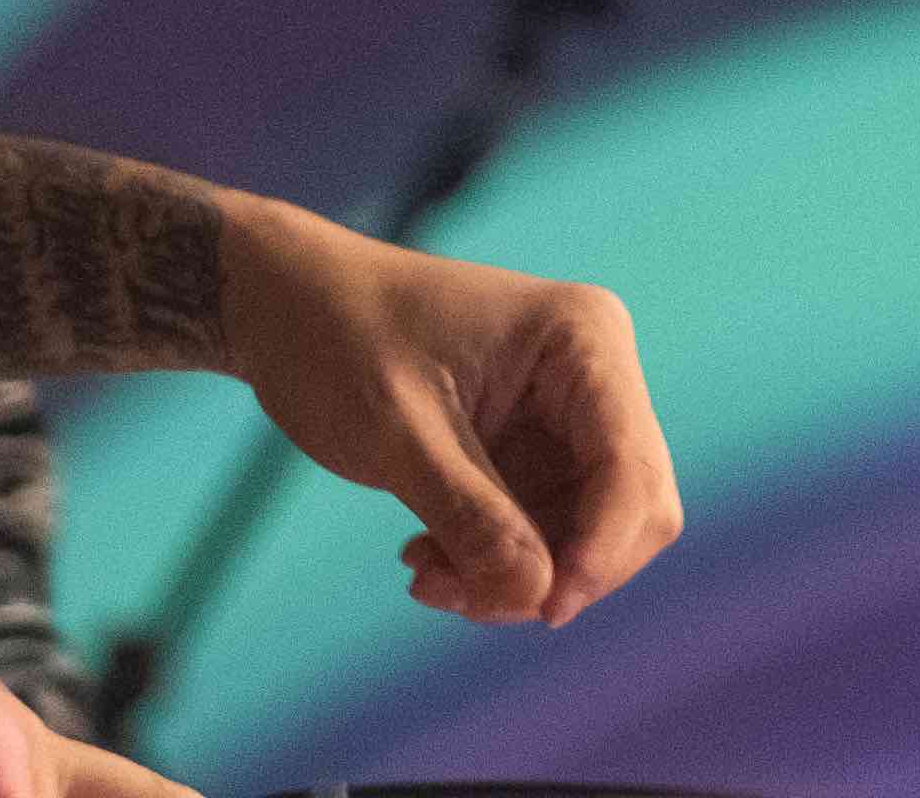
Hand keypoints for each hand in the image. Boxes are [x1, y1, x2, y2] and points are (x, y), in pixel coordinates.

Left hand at [223, 201, 686, 626]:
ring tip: (425, 575)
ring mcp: (566, 417)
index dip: (603, 548)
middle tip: (461, 597)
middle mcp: (593, 376)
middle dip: (555, 569)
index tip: (543, 610)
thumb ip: (470, 514)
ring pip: (585, 534)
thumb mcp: (397, 433)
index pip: (631, 465)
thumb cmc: (339, 339)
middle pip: (630, 508)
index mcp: (582, 341)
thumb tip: (539, 596)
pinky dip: (493, 563)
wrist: (288, 310)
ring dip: (514, 576)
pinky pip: (543, 534)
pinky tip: (426, 557)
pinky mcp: (532, 452)